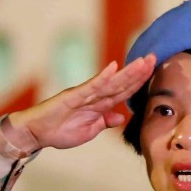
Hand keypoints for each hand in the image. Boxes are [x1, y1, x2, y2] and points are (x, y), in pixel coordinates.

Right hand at [6, 55, 156, 150]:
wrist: (36, 133)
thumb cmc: (60, 131)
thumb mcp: (90, 131)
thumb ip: (105, 122)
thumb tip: (120, 117)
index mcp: (100, 105)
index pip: (124, 91)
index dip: (139, 82)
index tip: (154, 71)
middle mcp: (94, 96)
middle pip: (121, 83)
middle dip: (139, 72)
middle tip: (154, 57)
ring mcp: (84, 94)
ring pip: (111, 82)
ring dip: (128, 72)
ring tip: (143, 62)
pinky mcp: (73, 96)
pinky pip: (91, 86)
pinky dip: (103, 77)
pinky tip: (115, 68)